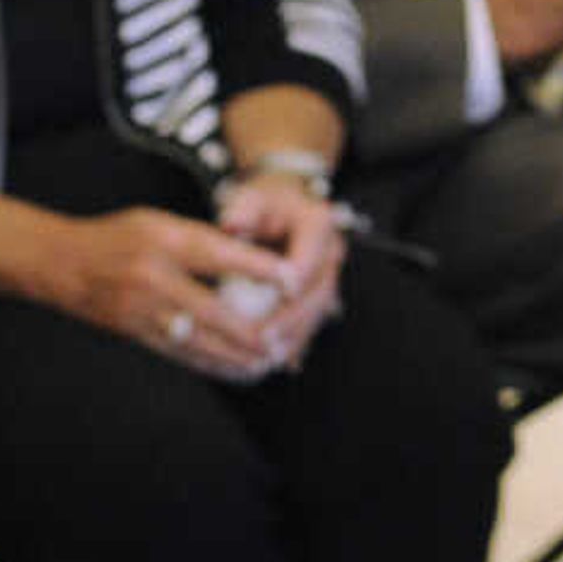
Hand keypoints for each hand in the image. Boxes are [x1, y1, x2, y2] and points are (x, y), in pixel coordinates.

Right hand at [42, 205, 302, 383]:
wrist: (62, 264)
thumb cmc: (119, 236)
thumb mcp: (160, 222)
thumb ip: (200, 240)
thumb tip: (248, 261)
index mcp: (164, 240)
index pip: (220, 254)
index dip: (260, 269)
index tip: (293, 281)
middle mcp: (153, 277)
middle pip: (212, 310)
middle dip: (250, 331)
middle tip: (281, 342)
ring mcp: (141, 309)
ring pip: (196, 340)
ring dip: (233, 356)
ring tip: (264, 363)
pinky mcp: (134, 333)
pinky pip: (178, 354)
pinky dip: (208, 364)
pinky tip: (232, 370)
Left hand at [213, 172, 349, 369]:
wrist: (281, 205)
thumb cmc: (262, 203)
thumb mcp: (251, 198)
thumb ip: (242, 210)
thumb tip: (231, 225)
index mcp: (319, 224)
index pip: (308, 259)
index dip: (291, 284)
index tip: (273, 303)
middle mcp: (331, 251)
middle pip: (317, 293)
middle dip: (291, 320)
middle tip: (264, 341)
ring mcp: (328, 275)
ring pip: (317, 313)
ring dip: (294, 338)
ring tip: (267, 359)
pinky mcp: (320, 294)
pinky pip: (311, 321)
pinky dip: (294, 342)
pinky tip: (275, 363)